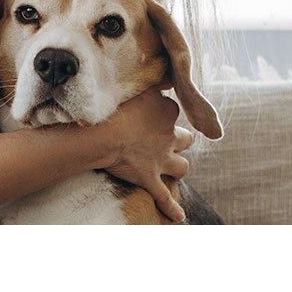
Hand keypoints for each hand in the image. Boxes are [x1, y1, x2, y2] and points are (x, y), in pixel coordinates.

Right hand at [95, 88, 195, 221]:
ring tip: (174, 167)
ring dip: (178, 166)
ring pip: (182, 166)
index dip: (162, 111)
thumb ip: (153, 79)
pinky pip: (164, 197)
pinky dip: (172, 208)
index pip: (172, 109)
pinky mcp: (151, 179)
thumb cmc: (116, 107)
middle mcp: (169, 137)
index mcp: (166, 111)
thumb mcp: (137, 85)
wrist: (106, 134)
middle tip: (168, 138)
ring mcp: (161, 160)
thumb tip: (166, 73)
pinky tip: (179, 217)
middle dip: (180, 139)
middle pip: (185, 139)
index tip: (151, 110)